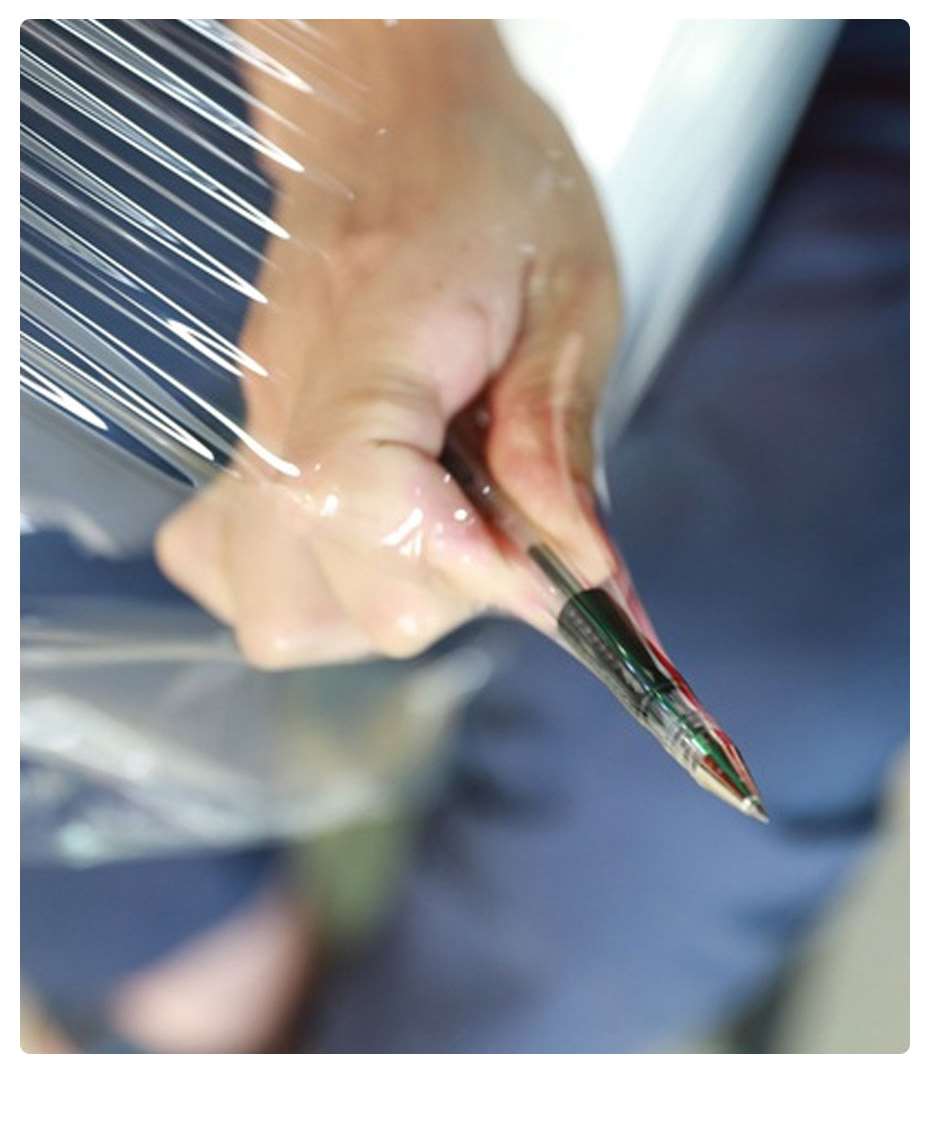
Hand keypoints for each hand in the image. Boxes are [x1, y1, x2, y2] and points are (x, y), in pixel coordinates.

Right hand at [156, 20, 620, 666]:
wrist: (387, 125)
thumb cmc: (488, 188)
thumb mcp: (569, 293)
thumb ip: (559, 438)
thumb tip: (582, 570)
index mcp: (372, 338)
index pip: (364, 495)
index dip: (466, 562)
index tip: (549, 575)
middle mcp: (288, 402)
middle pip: (340, 588)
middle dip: (454, 591)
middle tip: (514, 530)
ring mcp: (253, 435)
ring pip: (278, 613)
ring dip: (382, 606)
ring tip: (447, 540)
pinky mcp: (246, 452)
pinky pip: (228, 569)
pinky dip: (305, 590)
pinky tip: (368, 543)